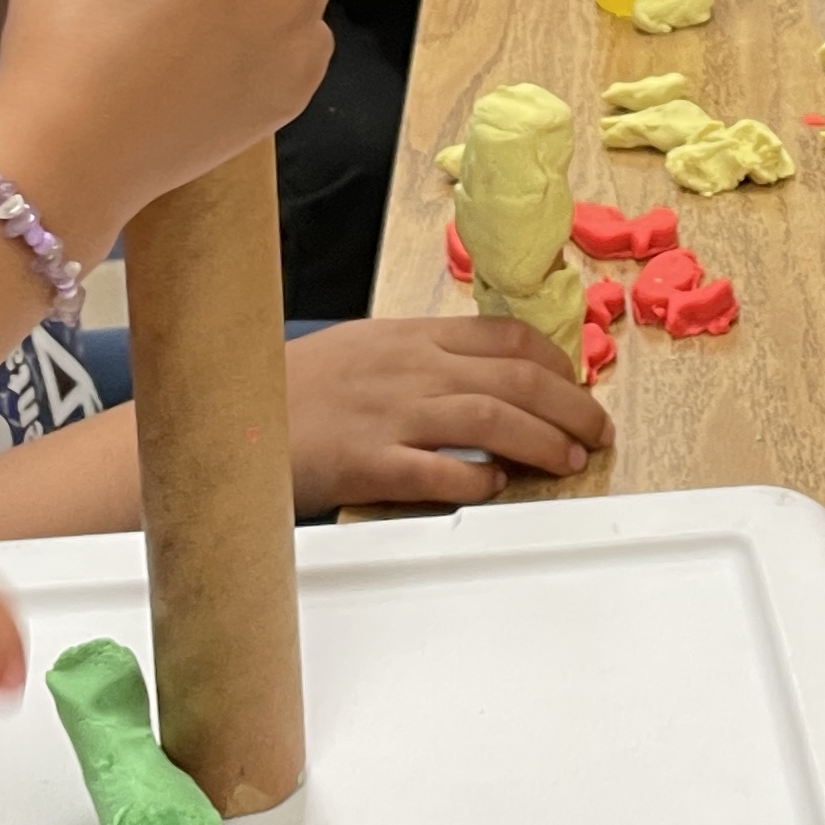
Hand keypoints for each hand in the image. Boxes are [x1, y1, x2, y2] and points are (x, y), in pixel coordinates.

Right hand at [286, 317, 609, 510]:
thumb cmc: (292, 386)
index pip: (502, 337)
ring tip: (570, 458)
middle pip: (512, 379)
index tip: (577, 382)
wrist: (226, 410)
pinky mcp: (365, 462)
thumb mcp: (363, 350)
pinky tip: (498, 487)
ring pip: (488, 419)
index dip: (554, 361)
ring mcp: (387, 414)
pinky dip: (474, 478)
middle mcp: (407, 369)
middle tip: (598, 429)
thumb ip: (419, 358)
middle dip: (568, 404)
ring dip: (541, 440)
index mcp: (409, 337)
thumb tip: (479, 376)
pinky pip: (433, 471)